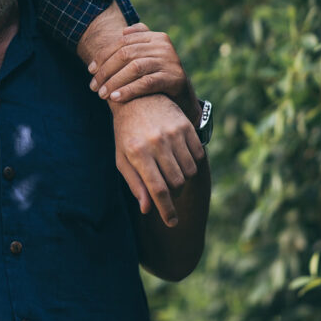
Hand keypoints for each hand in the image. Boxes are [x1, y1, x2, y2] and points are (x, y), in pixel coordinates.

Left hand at [89, 23, 195, 117]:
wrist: (183, 97)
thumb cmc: (159, 75)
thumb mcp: (149, 56)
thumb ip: (137, 42)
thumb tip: (122, 31)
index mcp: (155, 37)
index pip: (122, 42)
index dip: (103, 56)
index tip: (90, 70)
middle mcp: (163, 45)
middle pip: (126, 54)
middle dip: (106, 70)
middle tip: (94, 86)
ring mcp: (170, 61)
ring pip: (134, 68)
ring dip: (114, 82)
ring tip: (102, 94)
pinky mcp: (175, 78)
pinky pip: (146, 83)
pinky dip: (129, 90)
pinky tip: (116, 98)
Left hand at [112, 94, 204, 226]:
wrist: (136, 98)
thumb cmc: (125, 133)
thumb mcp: (122, 158)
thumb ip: (135, 184)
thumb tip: (147, 208)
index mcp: (137, 152)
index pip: (157, 189)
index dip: (166, 210)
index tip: (171, 222)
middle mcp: (156, 142)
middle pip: (176, 183)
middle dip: (173, 193)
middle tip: (167, 190)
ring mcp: (173, 133)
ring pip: (189, 171)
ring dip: (183, 178)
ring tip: (171, 171)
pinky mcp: (186, 126)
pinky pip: (198, 156)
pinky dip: (192, 163)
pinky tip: (180, 158)